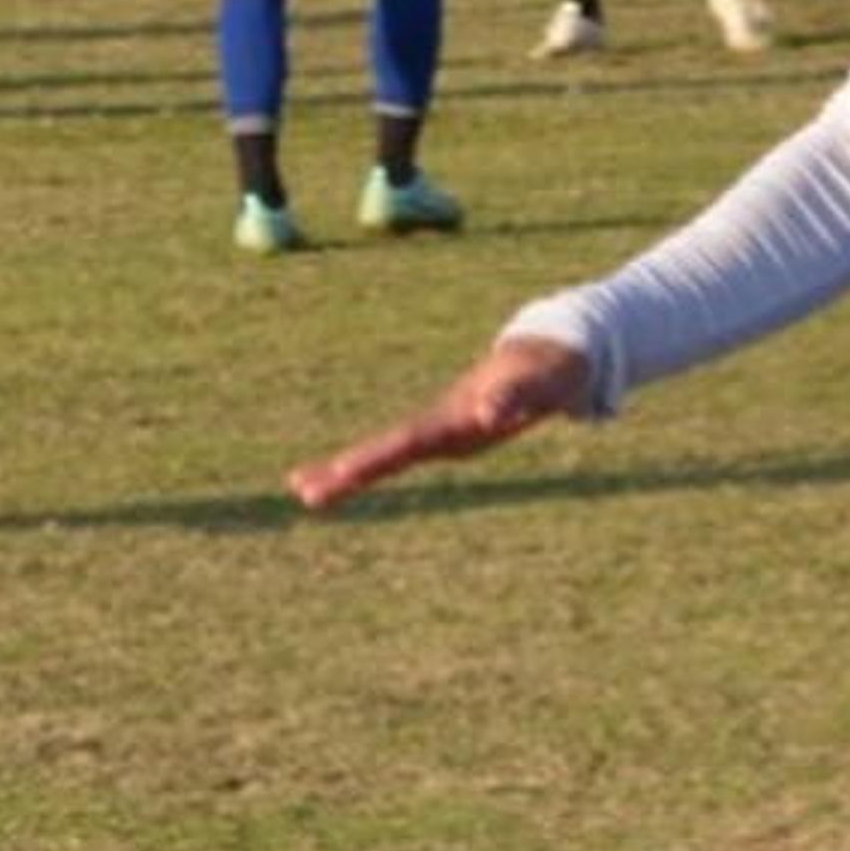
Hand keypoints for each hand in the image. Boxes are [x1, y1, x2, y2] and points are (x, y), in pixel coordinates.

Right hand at [288, 333, 593, 511]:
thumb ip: (513, 398)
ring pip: (387, 453)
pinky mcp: (446, 435)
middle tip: (302, 492)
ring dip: (347, 471)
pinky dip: (367, 466)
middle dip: (346, 472)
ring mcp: (440, 429)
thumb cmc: (544, 375)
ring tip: (303, 490)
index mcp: (455, 416)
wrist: (547, 359)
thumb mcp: (537, 387)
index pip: (408, 441)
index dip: (376, 458)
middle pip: (386, 450)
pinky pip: (402, 453)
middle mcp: (441, 423)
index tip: (341, 471)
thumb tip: (488, 416)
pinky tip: (336, 474)